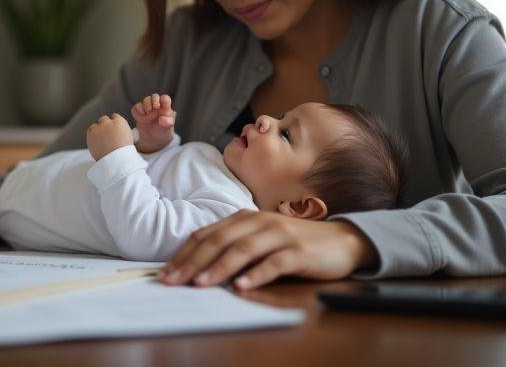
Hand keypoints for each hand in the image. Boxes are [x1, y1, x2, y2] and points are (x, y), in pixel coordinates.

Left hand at [86, 113, 134, 160]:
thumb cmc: (123, 152)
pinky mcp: (91, 133)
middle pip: (104, 119)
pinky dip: (92, 135)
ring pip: (96, 125)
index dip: (114, 125)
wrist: (116, 161)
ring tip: (102, 142)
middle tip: (107, 137)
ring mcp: (99, 128)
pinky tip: (97, 142)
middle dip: (105, 126)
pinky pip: (90, 130)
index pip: (114, 117)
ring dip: (97, 130)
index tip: (114, 131)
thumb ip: (120, 129)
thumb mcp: (128, 137)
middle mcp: (109, 122)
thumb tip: (113, 126)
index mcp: (120, 122)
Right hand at [131, 93, 176, 153]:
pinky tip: (141, 119)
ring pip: (145, 100)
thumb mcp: (168, 127)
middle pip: (154, 96)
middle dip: (153, 102)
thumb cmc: (163, 130)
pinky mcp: (138, 111)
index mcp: (165, 106)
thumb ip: (168, 122)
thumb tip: (162, 119)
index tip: (159, 107)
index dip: (163, 100)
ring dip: (146, 107)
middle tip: (153, 109)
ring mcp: (147, 107)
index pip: (165, 98)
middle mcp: (156, 104)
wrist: (153, 138)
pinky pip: (136, 107)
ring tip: (148, 116)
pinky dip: (138, 112)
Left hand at [157, 210, 376, 289]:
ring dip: (220, 267)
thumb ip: (233, 247)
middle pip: (219, 241)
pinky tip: (242, 287)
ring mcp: (279, 235)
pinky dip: (256, 275)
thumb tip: (197, 269)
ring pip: (243, 250)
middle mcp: (258, 222)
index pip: (206, 235)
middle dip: (193, 262)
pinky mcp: (298, 252)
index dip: (183, 254)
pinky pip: (274, 263)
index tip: (165, 274)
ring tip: (201, 284)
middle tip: (173, 281)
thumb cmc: (293, 243)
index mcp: (244, 218)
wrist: (340, 241)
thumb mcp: (259, 240)